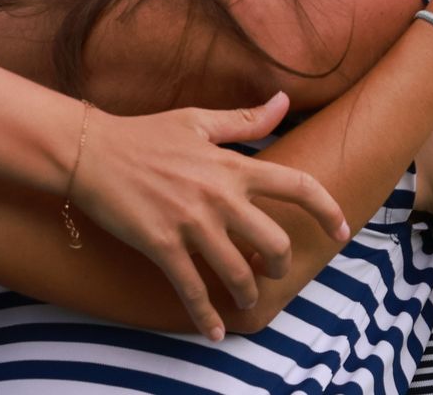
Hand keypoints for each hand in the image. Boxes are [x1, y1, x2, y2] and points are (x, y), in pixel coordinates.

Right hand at [69, 92, 348, 340]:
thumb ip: (245, 120)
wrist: (91, 150)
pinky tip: (216, 331)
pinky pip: (192, 289)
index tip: (341, 232)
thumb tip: (282, 100)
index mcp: (232, 166)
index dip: (327, 212)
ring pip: (238, 273)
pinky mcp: (161, 245)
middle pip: (274, 243)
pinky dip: (207, 316)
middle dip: (279, 264)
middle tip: (272, 271)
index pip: (297, 187)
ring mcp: (191, 223)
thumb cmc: (144, 134)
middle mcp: (219, 197)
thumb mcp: (198, 120)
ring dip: (248, 292)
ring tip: (246, 297)